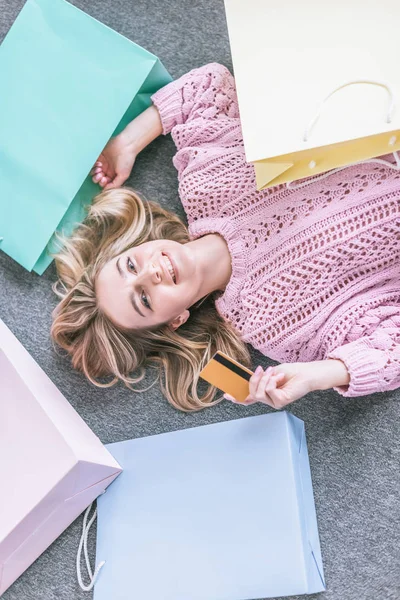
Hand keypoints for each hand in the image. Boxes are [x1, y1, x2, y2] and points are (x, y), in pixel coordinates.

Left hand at [90, 134, 136, 189]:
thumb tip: (105, 190)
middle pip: (97, 179)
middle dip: (97, 179)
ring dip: (95, 172)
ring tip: (100, 167)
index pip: (104, 184)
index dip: (103, 184)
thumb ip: (115, 184)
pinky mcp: (99, 156)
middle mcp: (107, 171)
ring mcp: (103, 164)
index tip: (105, 179)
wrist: (126, 145)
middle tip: (101, 174)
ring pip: (93, 172)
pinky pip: (92, 164)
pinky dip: (93, 165)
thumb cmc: (127, 160)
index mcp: (113, 176)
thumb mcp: (123, 175)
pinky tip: (99, 163)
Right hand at [224, 359, 349, 408]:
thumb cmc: (290, 373)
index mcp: (264, 393)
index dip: (236, 398)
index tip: (226, 395)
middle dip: (254, 380)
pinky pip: (268, 391)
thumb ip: (259, 379)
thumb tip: (250, 379)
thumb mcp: (269, 373)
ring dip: (265, 379)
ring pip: (258, 393)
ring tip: (274, 372)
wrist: (305, 374)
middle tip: (261, 369)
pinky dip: (273, 381)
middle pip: (250, 394)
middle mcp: (268, 400)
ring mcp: (274, 402)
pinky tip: (281, 378)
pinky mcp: (280, 402)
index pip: (247, 399)